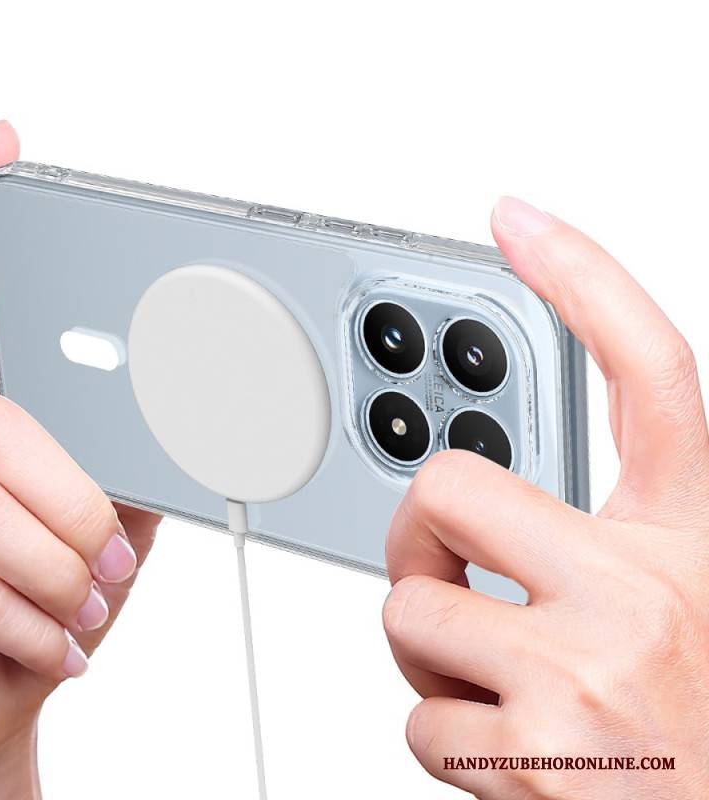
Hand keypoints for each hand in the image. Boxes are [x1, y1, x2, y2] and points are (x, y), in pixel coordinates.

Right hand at [0, 123, 159, 797]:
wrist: (1, 694)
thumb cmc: (55, 597)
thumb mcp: (108, 514)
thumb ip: (124, 455)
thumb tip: (192, 407)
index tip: (3, 148)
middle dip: (74, 494)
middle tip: (111, 552)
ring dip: (63, 563)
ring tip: (89, 602)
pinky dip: (36, 623)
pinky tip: (57, 643)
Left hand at [383, 197, 708, 798]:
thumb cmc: (694, 726)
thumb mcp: (680, 605)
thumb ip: (596, 543)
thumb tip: (479, 513)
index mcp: (687, 542)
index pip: (647, 371)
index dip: (584, 276)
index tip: (518, 218)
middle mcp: (643, 592)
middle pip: (448, 484)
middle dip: (418, 535)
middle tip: (450, 576)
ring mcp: (586, 672)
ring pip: (408, 609)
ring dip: (429, 653)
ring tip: (497, 686)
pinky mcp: (535, 755)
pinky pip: (418, 718)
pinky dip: (442, 735)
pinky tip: (509, 752)